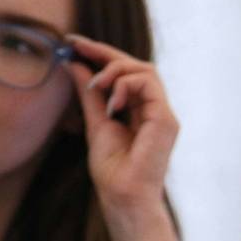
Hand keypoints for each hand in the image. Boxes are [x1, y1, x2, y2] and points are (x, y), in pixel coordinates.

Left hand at [65, 35, 179, 219]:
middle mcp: (155, 108)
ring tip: (96, 87)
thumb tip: (75, 65)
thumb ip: (89, 95)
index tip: (73, 43)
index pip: (125, 72)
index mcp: (140, 109)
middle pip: (137, 65)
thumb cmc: (112, 169)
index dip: (100, 54)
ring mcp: (164, 113)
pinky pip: (149, 86)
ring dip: (115, 71)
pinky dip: (125, 87)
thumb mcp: (94, 123)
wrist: (123, 197)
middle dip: (105, 52)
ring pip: (145, 70)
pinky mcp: (167, 120)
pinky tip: (111, 105)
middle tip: (76, 46)